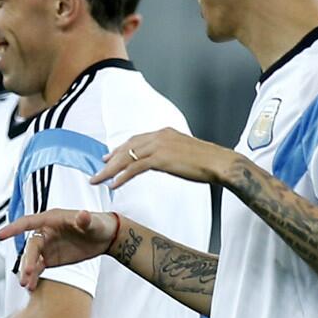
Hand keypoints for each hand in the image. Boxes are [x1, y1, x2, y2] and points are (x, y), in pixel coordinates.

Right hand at [0, 209, 117, 289]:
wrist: (104, 237)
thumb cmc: (98, 224)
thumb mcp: (94, 222)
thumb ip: (86, 220)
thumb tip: (83, 215)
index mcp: (51, 220)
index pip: (28, 222)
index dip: (13, 228)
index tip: (0, 235)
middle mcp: (44, 232)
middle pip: (31, 246)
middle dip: (27, 259)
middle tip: (27, 273)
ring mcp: (46, 247)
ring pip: (31, 259)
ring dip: (27, 271)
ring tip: (26, 285)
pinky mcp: (50, 259)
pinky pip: (38, 268)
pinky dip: (34, 277)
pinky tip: (31, 287)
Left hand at [91, 127, 234, 189]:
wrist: (219, 162)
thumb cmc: (205, 161)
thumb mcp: (182, 152)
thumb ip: (167, 153)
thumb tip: (157, 161)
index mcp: (163, 133)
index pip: (135, 140)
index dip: (120, 149)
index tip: (108, 156)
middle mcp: (159, 136)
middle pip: (127, 148)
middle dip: (111, 160)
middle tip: (98, 170)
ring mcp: (159, 146)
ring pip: (127, 158)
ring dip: (110, 170)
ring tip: (99, 180)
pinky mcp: (161, 159)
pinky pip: (135, 168)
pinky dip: (122, 177)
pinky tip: (114, 184)